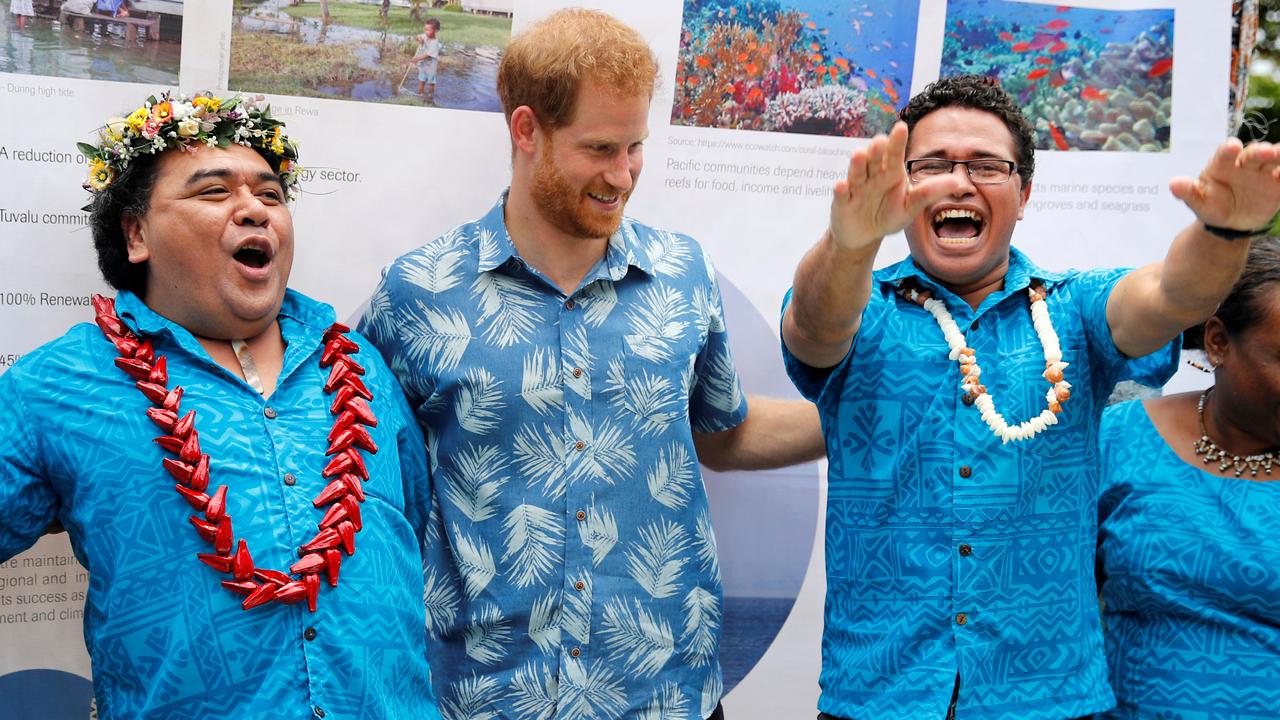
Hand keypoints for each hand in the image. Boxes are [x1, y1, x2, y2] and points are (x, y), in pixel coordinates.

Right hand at [829, 122, 966, 251]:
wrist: (864, 234)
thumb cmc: (888, 215)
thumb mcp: (911, 206)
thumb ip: (930, 192)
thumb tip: (958, 181)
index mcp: (891, 172)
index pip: (894, 155)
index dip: (897, 142)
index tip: (901, 128)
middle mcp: (872, 175)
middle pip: (874, 159)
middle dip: (876, 150)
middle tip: (881, 140)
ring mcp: (856, 187)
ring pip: (856, 172)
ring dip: (857, 164)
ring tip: (860, 154)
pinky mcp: (842, 201)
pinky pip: (841, 194)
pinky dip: (840, 190)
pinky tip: (841, 185)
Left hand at [1171, 138, 1279, 230]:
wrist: (1232, 221)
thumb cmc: (1211, 206)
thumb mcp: (1199, 203)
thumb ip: (1188, 193)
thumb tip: (1174, 184)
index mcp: (1222, 164)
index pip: (1224, 154)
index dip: (1228, 149)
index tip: (1232, 147)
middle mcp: (1244, 163)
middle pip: (1253, 154)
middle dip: (1259, 152)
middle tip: (1264, 152)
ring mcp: (1263, 172)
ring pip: (1273, 160)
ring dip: (1279, 156)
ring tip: (1279, 155)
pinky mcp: (1278, 182)